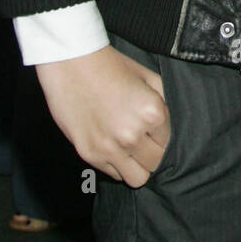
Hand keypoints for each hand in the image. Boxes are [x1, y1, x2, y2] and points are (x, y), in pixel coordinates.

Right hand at [35, 45, 170, 186]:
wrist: (72, 63)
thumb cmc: (111, 66)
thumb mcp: (147, 76)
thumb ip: (164, 102)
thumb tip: (168, 124)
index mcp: (152, 113)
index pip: (168, 143)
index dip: (160, 134)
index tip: (149, 127)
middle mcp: (132, 135)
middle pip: (155, 163)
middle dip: (150, 152)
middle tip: (141, 139)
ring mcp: (109, 148)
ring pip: (136, 178)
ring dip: (135, 165)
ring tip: (127, 148)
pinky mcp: (89, 154)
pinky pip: (112, 174)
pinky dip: (115, 164)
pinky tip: (110, 144)